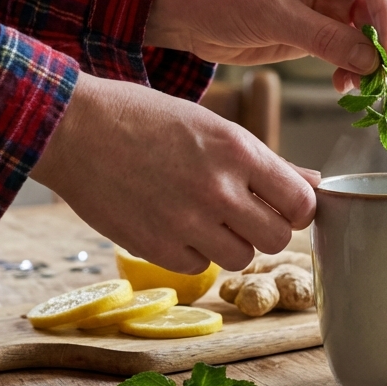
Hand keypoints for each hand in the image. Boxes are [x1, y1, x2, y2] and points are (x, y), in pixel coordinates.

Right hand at [30, 73, 318, 273]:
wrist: (72, 128)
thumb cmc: (145, 118)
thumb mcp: (213, 126)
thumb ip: (267, 162)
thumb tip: (314, 183)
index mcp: (239, 150)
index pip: (302, 203)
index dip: (297, 208)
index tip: (284, 205)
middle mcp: (219, 189)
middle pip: (276, 238)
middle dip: (266, 229)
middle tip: (245, 214)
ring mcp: (187, 222)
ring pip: (239, 257)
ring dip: (229, 243)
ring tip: (205, 216)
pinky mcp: (155, 247)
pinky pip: (197, 266)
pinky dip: (192, 252)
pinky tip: (173, 224)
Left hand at [146, 0, 386, 92]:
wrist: (189, 13)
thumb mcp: (273, 17)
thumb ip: (326, 39)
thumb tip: (373, 62)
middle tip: (384, 71)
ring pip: (377, 23)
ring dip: (374, 55)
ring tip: (360, 84)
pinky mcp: (325, 21)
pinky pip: (356, 43)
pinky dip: (356, 64)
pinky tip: (344, 83)